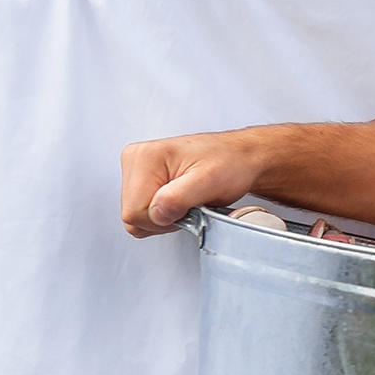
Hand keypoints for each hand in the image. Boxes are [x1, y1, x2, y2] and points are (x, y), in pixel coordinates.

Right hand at [120, 131, 268, 236]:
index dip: (164, 217)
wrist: (241, 158)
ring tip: (188, 199)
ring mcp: (138, 170)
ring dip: (166, 216)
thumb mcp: (209, 181)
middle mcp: (135, 160)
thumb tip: (156, 212)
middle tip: (190, 201)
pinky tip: (181, 201)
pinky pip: (145, 213)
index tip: (188, 204)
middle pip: (133, 216)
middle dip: (165, 218)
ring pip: (138, 217)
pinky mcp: (144, 181)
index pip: (134, 212)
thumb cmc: (230, 163)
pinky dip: (165, 213)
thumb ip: (178, 198)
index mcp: (144, 157)